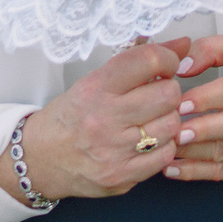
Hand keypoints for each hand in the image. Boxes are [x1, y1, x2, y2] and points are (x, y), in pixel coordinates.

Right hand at [0, 37, 190, 203]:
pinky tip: (148, 142)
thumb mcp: (94, 81)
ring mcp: (113, 151)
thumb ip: (138, 62)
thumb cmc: (71, 116)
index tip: (165, 66)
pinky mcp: (121, 177)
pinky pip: (166, 154)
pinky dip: (163, 146)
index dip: (168, 59)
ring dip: (168, 119)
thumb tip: (184, 44)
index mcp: (96, 88)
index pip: (149, 61)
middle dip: (169, 91)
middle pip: (169, 94)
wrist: (39, 159)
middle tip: (156, 96)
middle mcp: (104, 119)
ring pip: (172, 125)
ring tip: (151, 120)